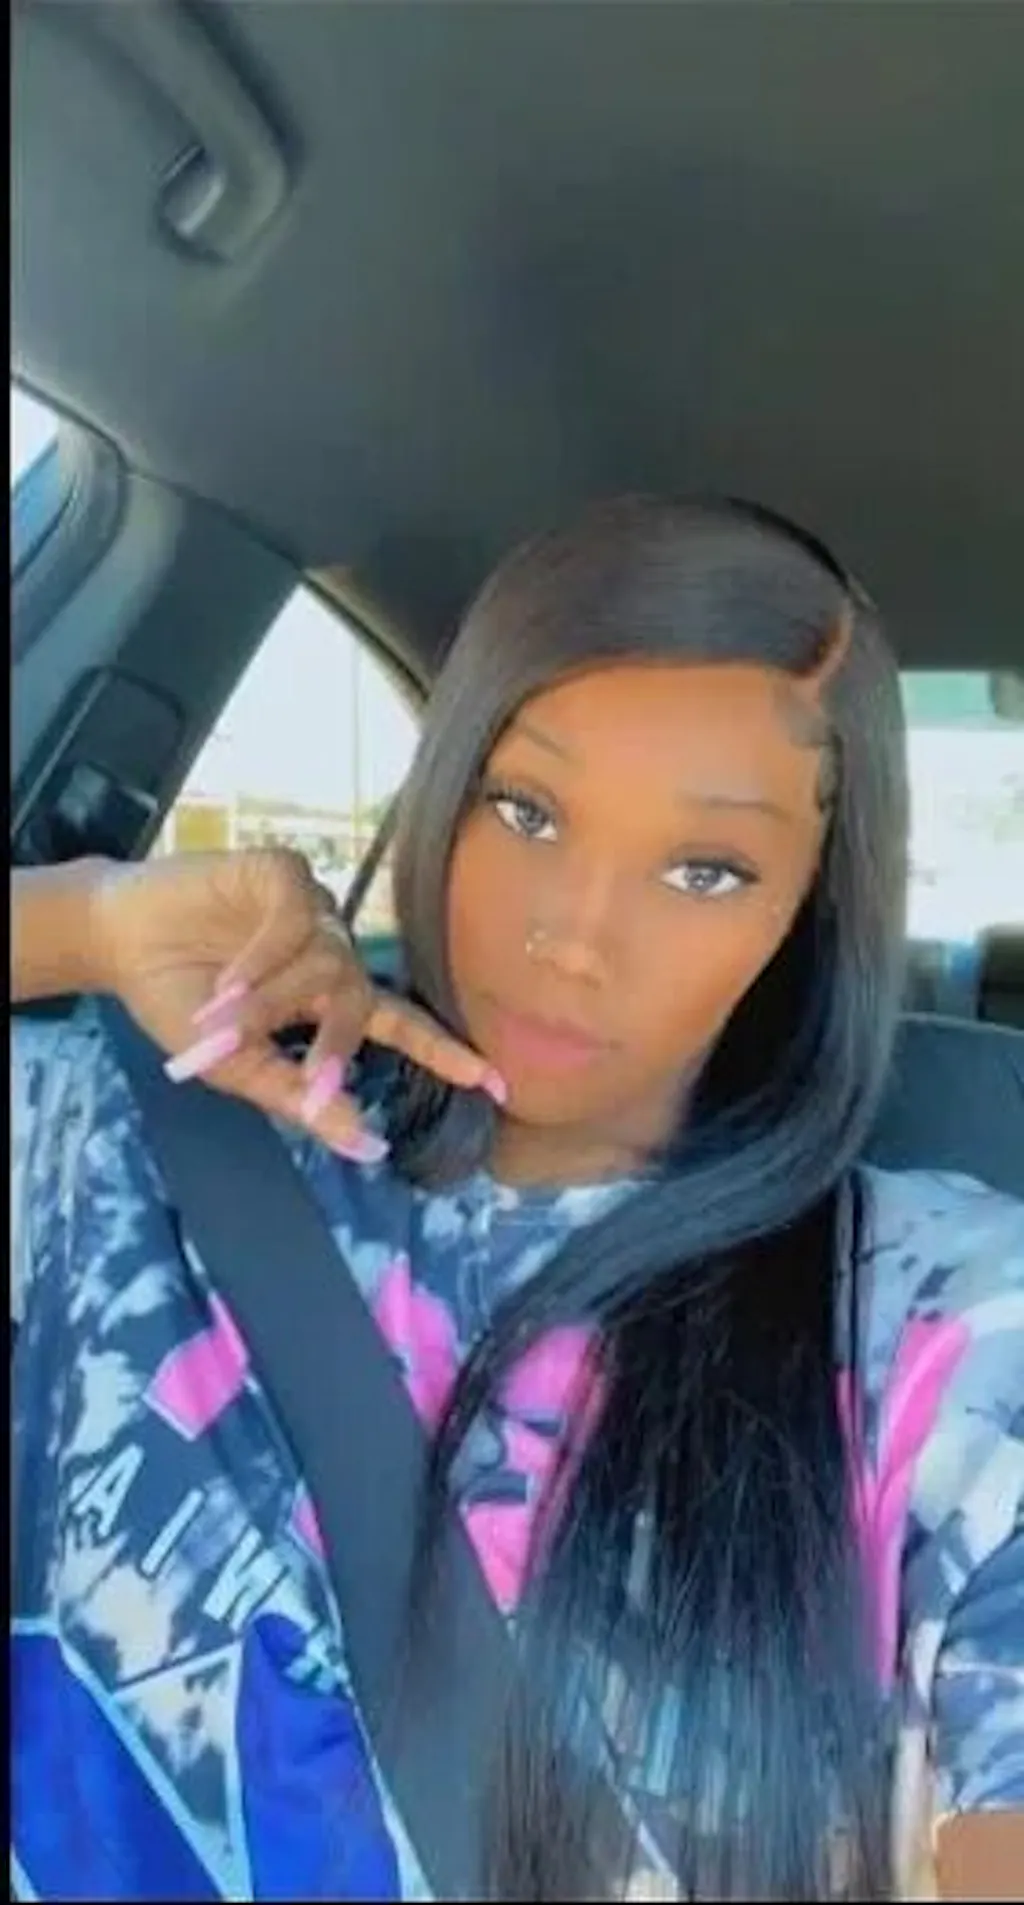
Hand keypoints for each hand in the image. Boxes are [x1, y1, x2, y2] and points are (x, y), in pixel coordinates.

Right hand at [92, 848, 503, 1156]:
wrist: (121, 942)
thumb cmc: (180, 1002)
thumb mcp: (238, 1066)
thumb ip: (299, 1100)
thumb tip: (365, 1149)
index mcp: (327, 998)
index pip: (400, 1024)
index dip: (445, 1051)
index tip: (496, 1084)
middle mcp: (331, 951)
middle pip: (360, 1000)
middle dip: (335, 1046)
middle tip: (312, 1085)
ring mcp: (313, 909)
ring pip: (325, 962)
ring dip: (275, 1002)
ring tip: (222, 1021)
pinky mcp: (285, 874)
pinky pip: (297, 919)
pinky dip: (264, 957)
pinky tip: (227, 978)